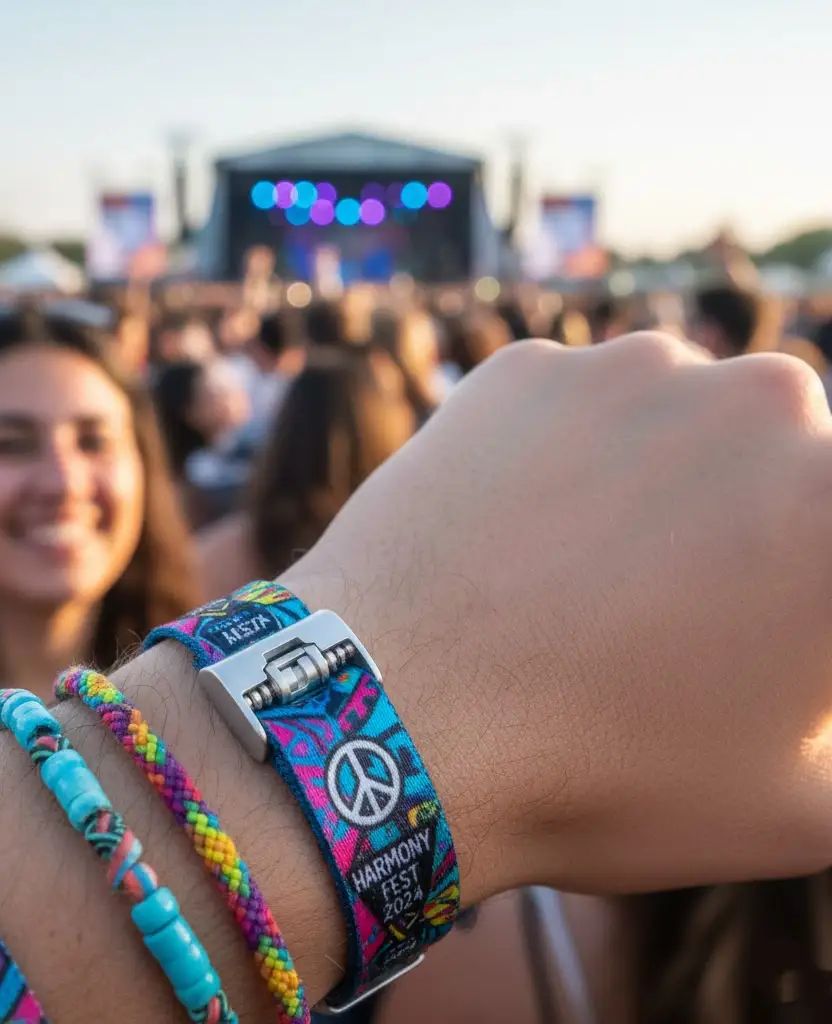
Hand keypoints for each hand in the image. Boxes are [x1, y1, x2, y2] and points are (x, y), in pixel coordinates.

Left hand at [287, 333, 831, 896]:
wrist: (395, 720)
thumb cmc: (600, 774)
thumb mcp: (795, 810)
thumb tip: (817, 697)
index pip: (827, 533)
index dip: (789, 596)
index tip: (737, 627)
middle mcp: (761, 403)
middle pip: (770, 461)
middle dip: (739, 524)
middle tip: (665, 606)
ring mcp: (627, 369)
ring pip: (670, 419)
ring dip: (650, 478)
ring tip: (578, 574)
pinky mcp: (523, 368)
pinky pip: (568, 408)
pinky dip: (555, 456)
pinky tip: (515, 531)